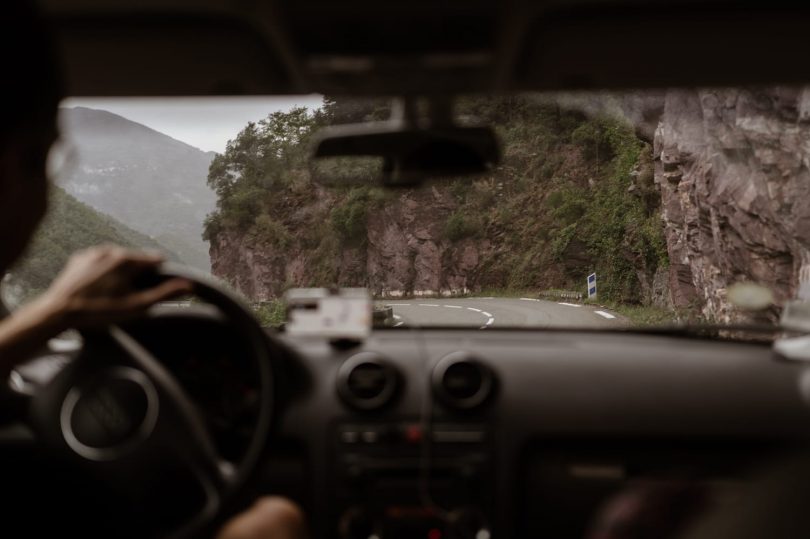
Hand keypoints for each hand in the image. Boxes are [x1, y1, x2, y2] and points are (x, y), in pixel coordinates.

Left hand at [39, 246, 192, 328]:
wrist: (59, 312)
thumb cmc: (100, 311)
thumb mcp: (136, 306)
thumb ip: (164, 293)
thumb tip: (189, 285)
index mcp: (127, 259)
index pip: (156, 260)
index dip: (157, 275)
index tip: (149, 290)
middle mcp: (111, 249)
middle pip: (136, 260)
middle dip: (137, 275)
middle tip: (128, 297)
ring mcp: (93, 252)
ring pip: (118, 260)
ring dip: (120, 273)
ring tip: (111, 294)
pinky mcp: (80, 258)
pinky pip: (100, 261)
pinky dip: (103, 272)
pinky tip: (97, 288)